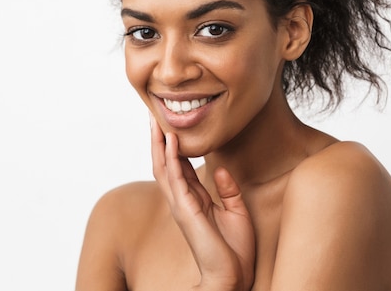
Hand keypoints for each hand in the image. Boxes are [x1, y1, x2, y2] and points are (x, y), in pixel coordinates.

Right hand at [150, 115, 255, 290]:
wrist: (232, 276)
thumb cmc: (235, 250)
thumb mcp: (236, 211)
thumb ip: (227, 189)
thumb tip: (220, 169)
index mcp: (193, 199)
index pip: (178, 166)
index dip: (172, 146)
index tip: (170, 125)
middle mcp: (181, 200)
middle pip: (164, 163)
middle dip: (158, 139)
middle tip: (154, 116)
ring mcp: (180, 204)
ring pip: (163, 167)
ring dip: (159, 143)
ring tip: (156, 121)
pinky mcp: (185, 209)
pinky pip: (175, 178)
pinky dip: (172, 157)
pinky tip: (171, 140)